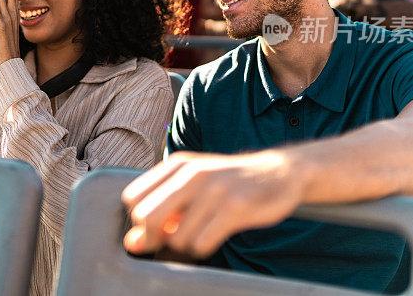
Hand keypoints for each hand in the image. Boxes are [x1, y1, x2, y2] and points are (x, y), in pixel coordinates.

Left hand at [121, 150, 303, 257]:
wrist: (279, 171)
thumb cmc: (228, 182)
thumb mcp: (192, 185)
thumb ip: (161, 209)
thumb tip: (132, 243)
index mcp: (177, 165)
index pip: (133, 198)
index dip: (139, 218)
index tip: (157, 223)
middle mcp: (192, 174)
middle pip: (147, 217)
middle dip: (155, 235)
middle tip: (174, 233)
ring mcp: (214, 191)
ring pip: (175, 237)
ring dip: (185, 243)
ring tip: (202, 230)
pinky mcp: (235, 209)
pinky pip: (201, 244)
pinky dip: (203, 247)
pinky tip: (214, 234)